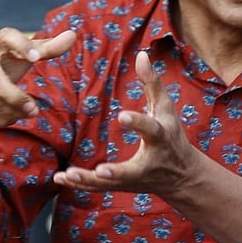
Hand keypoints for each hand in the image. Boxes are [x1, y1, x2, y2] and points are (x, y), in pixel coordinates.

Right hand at [0, 27, 76, 127]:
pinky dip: (3, 120)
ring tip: (26, 113)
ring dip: (14, 112)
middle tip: (35, 111)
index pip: (7, 37)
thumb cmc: (5, 67)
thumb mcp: (24, 57)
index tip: (37, 58)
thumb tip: (72, 35)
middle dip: (17, 99)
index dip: (22, 45)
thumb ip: (48, 48)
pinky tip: (8, 116)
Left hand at [52, 50, 197, 193]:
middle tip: (99, 171)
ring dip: (88, 180)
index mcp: (160, 139)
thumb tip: (141, 54)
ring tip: (68, 174)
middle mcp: (146, 163)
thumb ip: (153, 83)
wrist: (181, 176)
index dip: (137, 122)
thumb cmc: (172, 135)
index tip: (122, 116)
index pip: (150, 129)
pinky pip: (99, 188)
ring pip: (110, 184)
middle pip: (130, 170)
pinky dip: (80, 184)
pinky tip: (60, 178)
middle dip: (115, 172)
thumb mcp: (166, 109)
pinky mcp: (121, 186)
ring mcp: (133, 179)